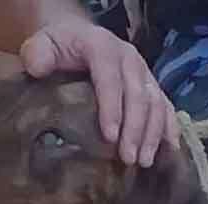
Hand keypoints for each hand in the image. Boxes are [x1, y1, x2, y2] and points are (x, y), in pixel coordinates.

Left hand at [19, 19, 177, 166]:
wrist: (76, 37)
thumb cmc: (58, 47)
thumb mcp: (42, 43)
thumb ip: (37, 53)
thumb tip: (38, 68)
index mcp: (102, 47)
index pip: (109, 78)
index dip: (112, 107)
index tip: (109, 136)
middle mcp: (129, 58)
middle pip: (138, 94)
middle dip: (135, 129)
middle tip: (128, 158)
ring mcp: (143, 73)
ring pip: (156, 103)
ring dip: (153, 134)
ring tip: (143, 161)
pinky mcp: (151, 85)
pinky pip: (167, 106)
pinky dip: (169, 129)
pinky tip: (168, 151)